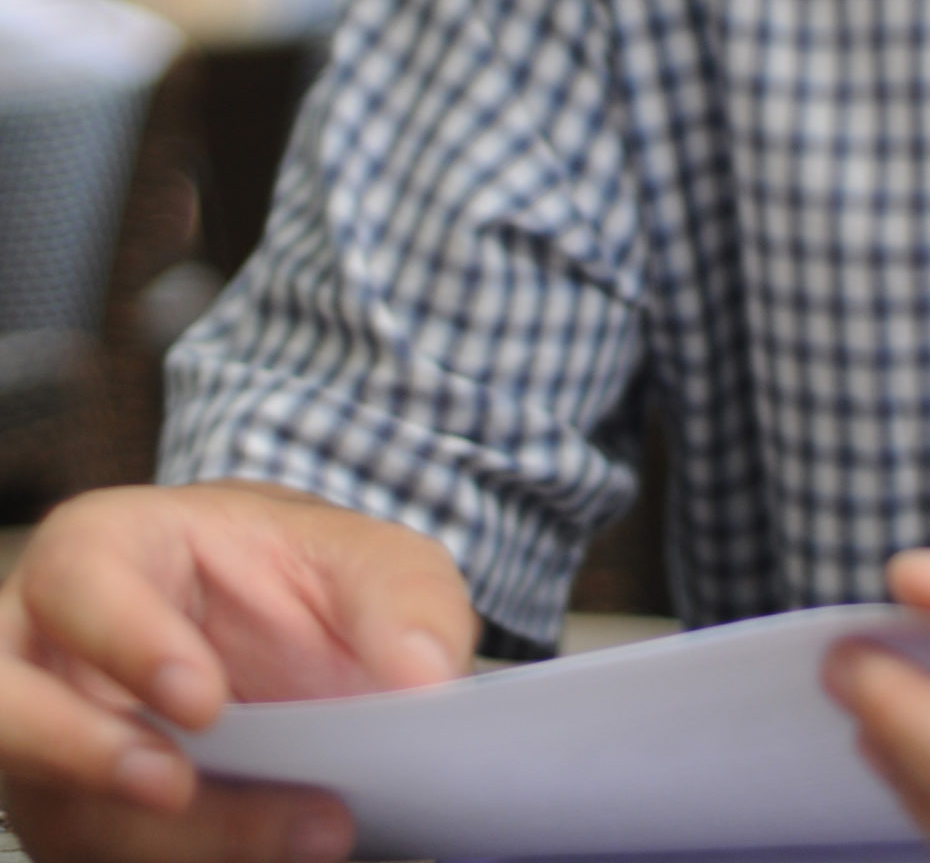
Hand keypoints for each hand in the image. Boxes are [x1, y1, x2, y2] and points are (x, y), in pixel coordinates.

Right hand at [0, 480, 476, 862]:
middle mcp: (48, 660)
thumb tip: (430, 678)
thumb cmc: (294, 579)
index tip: (204, 701)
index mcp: (103, 556)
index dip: (125, 640)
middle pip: (18, 716)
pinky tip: (288, 853)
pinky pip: (110, 860)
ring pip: (66, 816)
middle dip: (82, 759)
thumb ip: (403, 598)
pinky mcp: (81, 830)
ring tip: (313, 836)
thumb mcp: (359, 559)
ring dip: (178, 842)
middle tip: (177, 787)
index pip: (77, 584)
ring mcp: (50, 759)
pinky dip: (202, 862)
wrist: (271, 644)